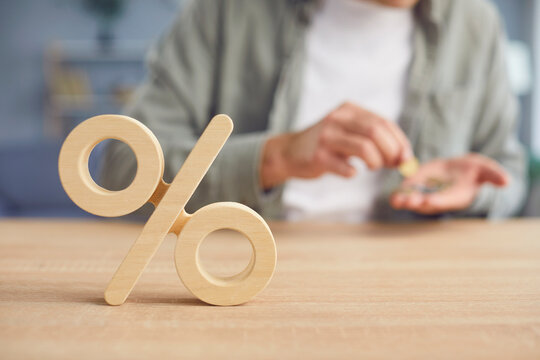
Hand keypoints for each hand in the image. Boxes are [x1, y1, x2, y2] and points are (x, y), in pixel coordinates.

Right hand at [260, 102, 412, 188]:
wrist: (291, 152)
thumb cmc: (328, 145)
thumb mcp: (349, 134)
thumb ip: (375, 140)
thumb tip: (405, 158)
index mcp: (349, 110)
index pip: (383, 122)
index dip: (399, 141)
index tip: (407, 158)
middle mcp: (337, 118)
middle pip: (376, 132)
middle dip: (391, 151)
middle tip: (393, 165)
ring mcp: (326, 136)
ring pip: (364, 147)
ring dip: (376, 162)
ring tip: (373, 167)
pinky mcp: (318, 156)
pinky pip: (344, 167)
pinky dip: (352, 172)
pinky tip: (352, 172)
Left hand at [390, 153, 508, 213]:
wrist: (460, 169)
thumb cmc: (476, 171)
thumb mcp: (487, 170)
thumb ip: (494, 176)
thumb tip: (507, 181)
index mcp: (456, 197)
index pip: (446, 200)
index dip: (437, 201)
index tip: (429, 201)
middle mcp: (440, 198)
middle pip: (426, 204)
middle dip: (416, 203)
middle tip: (407, 201)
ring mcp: (426, 193)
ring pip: (413, 200)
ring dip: (404, 201)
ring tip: (395, 200)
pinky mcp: (417, 185)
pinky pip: (407, 191)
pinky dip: (400, 192)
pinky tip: (393, 193)